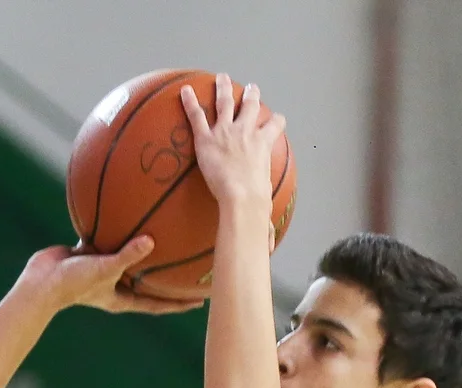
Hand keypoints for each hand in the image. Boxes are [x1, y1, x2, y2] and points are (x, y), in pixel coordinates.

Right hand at [15, 239, 203, 316]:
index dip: (180, 303)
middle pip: (150, 283)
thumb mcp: (104, 269)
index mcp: (123, 299)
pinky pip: (110, 239)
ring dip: (146, 250)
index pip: (159, 304)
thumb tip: (152, 241)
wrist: (39, 282)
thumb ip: (128, 255)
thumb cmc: (72, 283)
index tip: (201, 300)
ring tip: (166, 235)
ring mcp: (103, 270)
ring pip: (130, 259)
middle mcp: (116, 285)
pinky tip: (130, 210)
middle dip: (170, 278)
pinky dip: (119, 229)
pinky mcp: (90, 254)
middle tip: (192, 269)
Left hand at [181, 74, 285, 206]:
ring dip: (223, 89)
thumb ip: (264, 206)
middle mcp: (246, 132)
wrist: (242, 196)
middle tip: (251, 87)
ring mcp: (226, 132)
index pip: (274, 127)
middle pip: (250, 107)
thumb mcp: (266, 197)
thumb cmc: (256, 200)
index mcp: (263, 143)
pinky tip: (184, 90)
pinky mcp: (206, 139)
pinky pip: (196, 116)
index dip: (276, 121)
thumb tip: (268, 235)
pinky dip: (189, 102)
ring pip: (225, 103)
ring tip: (221, 78)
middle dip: (251, 95)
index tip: (277, 119)